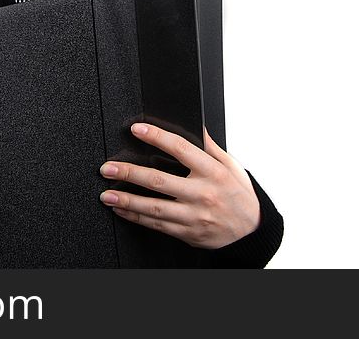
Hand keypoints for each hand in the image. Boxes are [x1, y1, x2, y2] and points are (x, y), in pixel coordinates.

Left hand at [99, 123, 260, 248]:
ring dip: (127, 199)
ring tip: (106, 193)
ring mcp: (194, 216)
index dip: (157, 137)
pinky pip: (157, 224)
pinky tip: (122, 209)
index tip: (137, 129)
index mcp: (213, 172)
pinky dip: (136, 217)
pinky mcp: (187, 232)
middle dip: (130, 173)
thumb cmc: (239, 194)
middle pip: (159, 181)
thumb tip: (195, 126)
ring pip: (154, 207)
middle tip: (108, 168)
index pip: (181, 149)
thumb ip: (210, 146)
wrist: (251, 231)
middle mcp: (202, 194)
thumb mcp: (231, 166)